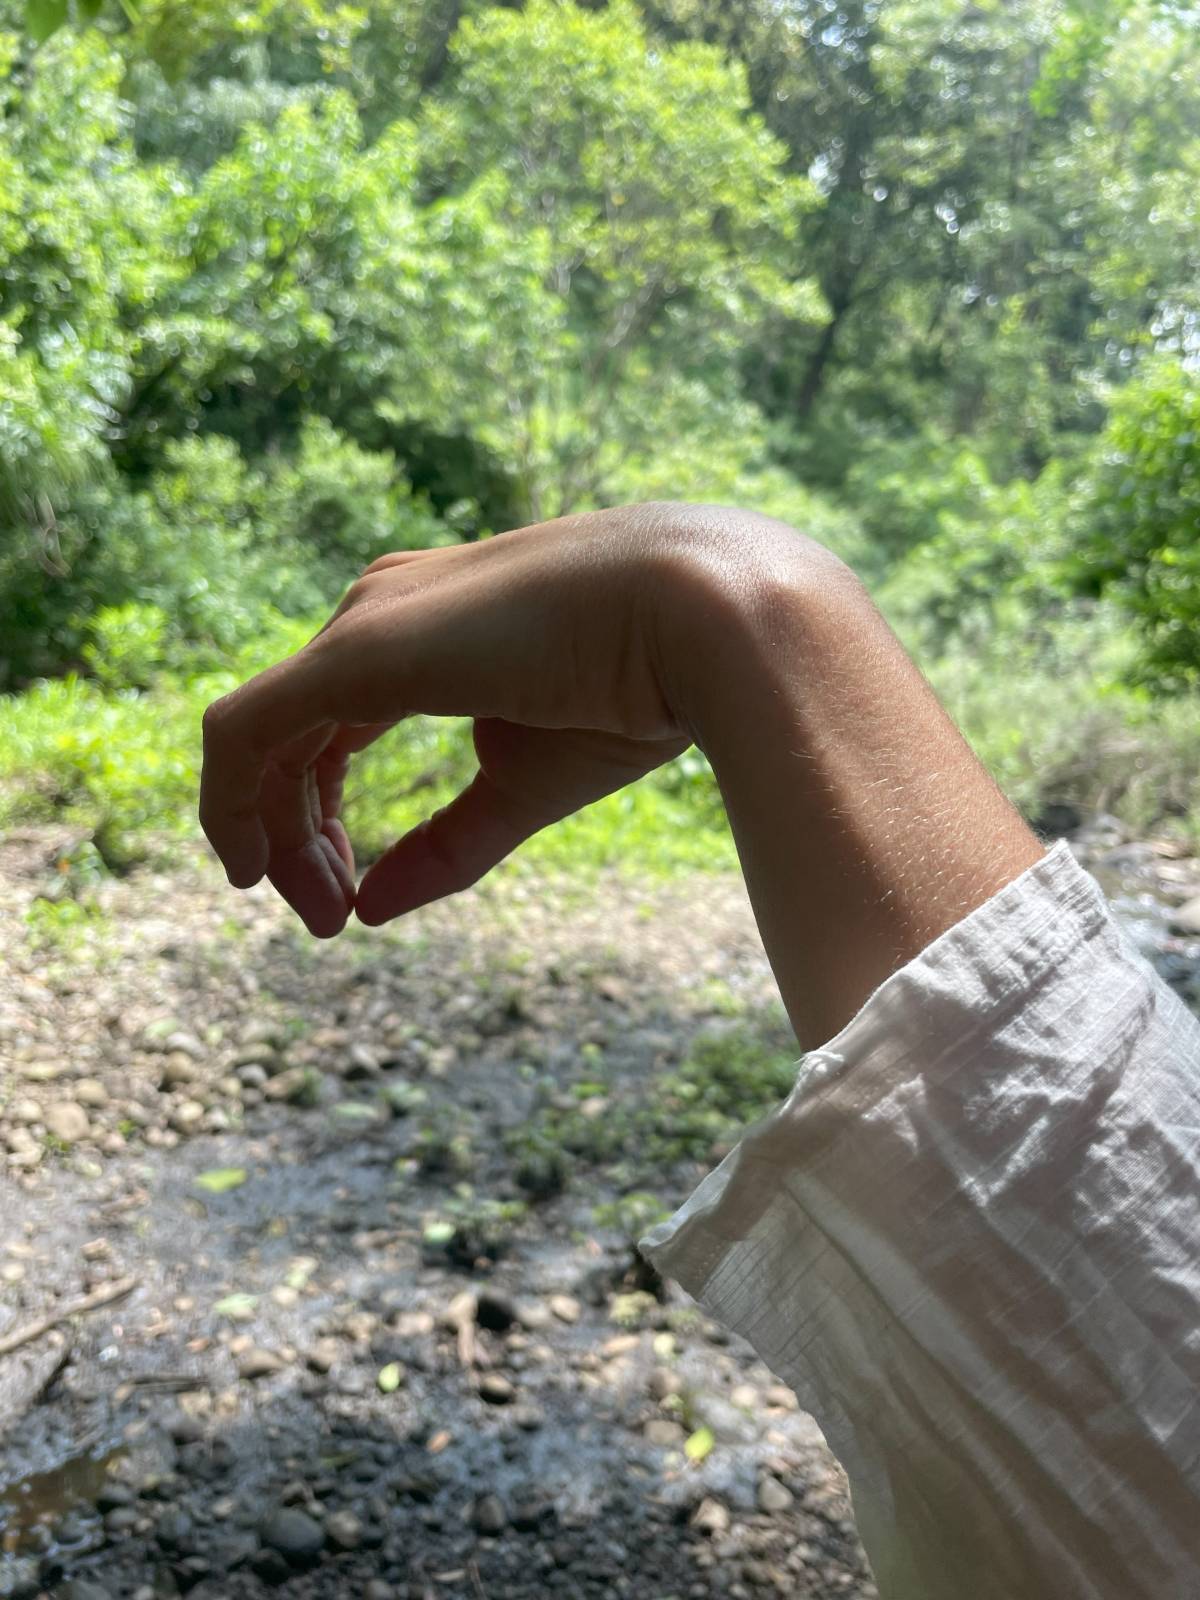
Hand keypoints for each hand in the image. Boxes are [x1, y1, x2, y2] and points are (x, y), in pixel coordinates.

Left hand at [199, 503, 697, 936]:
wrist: (702, 620)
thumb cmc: (635, 690)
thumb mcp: (524, 784)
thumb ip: (446, 844)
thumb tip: (369, 909)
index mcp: (420, 632)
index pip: (329, 729)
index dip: (317, 817)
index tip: (343, 896)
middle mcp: (378, 613)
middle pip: (291, 738)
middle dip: (294, 836)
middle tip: (324, 919)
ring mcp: (365, 624)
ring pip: (261, 738)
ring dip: (273, 833)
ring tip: (316, 909)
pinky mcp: (358, 652)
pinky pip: (245, 731)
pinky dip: (231, 803)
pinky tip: (252, 869)